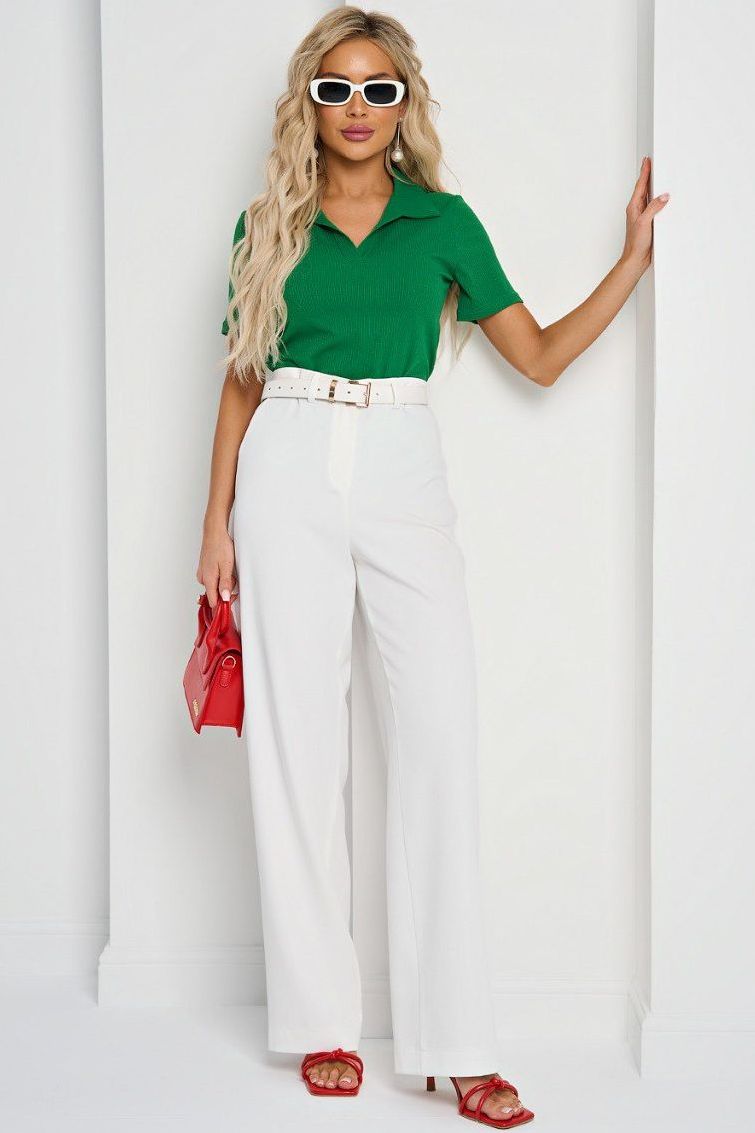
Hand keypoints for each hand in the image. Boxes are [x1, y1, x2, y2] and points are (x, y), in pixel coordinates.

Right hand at [196, 523, 236, 608]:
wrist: (214, 532)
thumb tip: (224, 598)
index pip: (213, 602)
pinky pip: (213, 579)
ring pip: (214, 586)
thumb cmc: (220, 546)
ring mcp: (202, 573)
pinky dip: (220, 576)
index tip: (231, 601)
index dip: (223, 604)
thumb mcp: (227, 566)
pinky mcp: (204, 569)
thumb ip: (225, 583)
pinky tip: (224, 568)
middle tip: (233, 579)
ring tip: (229, 570)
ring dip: (223, 582)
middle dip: (225, 590)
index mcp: (208, 579)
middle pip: (215, 594)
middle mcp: (202, 578)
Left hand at [621, 155, 668, 273]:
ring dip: (652, 187)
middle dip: (647, 176)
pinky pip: (653, 207)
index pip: (640, 186)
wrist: (635, 260)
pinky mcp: (648, 223)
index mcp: (634, 207)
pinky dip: (657, 200)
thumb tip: (663, 195)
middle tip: (650, 164)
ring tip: (656, 177)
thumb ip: (653, 208)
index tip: (647, 160)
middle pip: (643, 189)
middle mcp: (637, 210)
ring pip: (648, 197)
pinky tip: (662, 200)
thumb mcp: (644, 223)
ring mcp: (642, 217)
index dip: (644, 172)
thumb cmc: (635, 244)